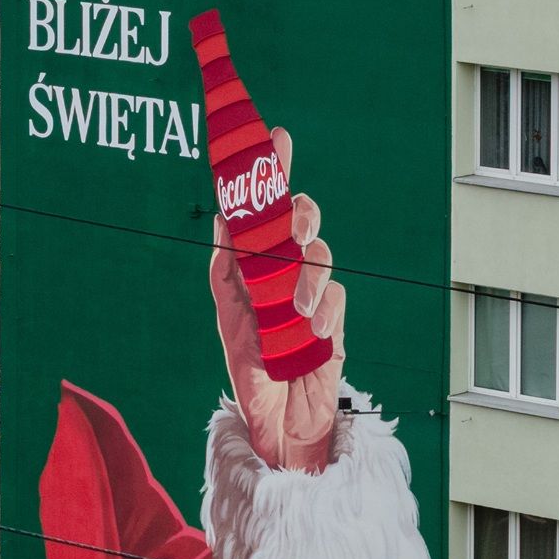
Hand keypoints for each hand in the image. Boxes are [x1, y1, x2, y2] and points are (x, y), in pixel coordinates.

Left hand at [209, 125, 344, 473]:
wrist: (276, 421)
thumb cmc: (252, 368)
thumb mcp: (229, 315)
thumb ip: (226, 269)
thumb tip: (221, 220)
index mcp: (258, 263)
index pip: (266, 208)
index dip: (275, 170)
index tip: (276, 137)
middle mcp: (287, 270)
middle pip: (302, 219)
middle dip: (299, 213)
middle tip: (290, 228)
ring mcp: (314, 293)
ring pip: (321, 254)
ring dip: (307, 275)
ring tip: (294, 308)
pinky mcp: (334, 319)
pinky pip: (337, 297)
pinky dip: (324, 310)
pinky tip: (312, 328)